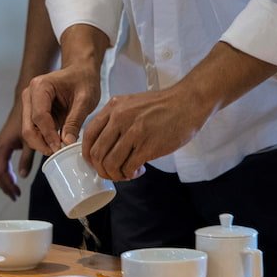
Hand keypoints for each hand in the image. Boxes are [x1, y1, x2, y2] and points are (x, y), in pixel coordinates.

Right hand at [0, 100, 34, 199]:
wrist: (34, 91)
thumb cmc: (37, 110)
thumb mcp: (36, 135)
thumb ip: (30, 152)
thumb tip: (24, 174)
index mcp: (4, 143)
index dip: (8, 184)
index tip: (17, 194)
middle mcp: (1, 143)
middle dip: (5, 185)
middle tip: (15, 197)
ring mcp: (5, 142)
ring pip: (1, 166)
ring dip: (7, 180)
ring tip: (16, 192)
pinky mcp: (11, 140)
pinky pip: (6, 160)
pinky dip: (11, 170)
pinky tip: (20, 176)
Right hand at [22, 62, 101, 154]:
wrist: (81, 71)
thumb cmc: (84, 80)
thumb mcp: (86, 99)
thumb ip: (75, 120)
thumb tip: (66, 143)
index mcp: (40, 86)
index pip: (39, 117)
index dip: (49, 135)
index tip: (60, 148)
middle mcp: (29, 94)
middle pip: (29, 127)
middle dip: (42, 143)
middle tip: (58, 154)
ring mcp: (29, 104)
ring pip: (29, 131)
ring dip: (42, 143)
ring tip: (60, 150)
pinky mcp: (33, 112)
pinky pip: (35, 131)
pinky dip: (44, 139)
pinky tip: (57, 144)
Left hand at [82, 87, 208, 180]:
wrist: (188, 101)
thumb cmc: (163, 105)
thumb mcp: (132, 103)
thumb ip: (116, 119)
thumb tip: (104, 145)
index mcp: (114, 107)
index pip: (88, 135)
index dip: (88, 154)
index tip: (95, 162)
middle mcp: (120, 118)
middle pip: (96, 153)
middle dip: (101, 169)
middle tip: (111, 173)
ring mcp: (134, 132)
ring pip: (110, 163)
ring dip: (115, 174)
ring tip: (126, 173)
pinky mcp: (148, 145)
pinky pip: (128, 167)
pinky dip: (130, 174)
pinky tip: (138, 170)